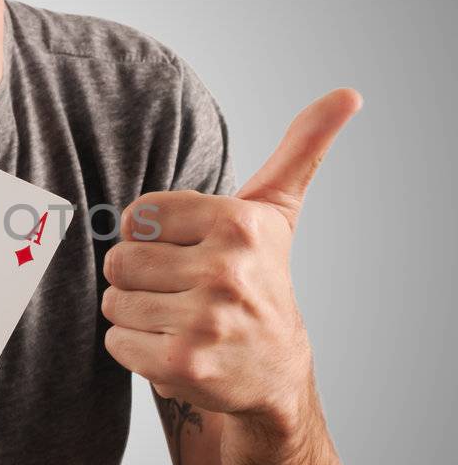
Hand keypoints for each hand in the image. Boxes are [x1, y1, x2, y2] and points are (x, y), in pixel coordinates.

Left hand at [101, 88, 362, 423]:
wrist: (275, 371)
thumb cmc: (262, 279)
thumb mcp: (277, 211)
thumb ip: (301, 147)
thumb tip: (350, 93)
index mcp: (238, 222)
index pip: (136, 216)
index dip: (150, 237)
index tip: (187, 253)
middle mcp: (226, 269)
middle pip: (119, 260)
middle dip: (139, 279)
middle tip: (181, 292)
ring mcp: (206, 320)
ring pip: (115, 302)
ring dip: (137, 315)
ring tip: (180, 320)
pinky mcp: (185, 364)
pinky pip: (116, 343)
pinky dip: (135, 350)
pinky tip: (175, 348)